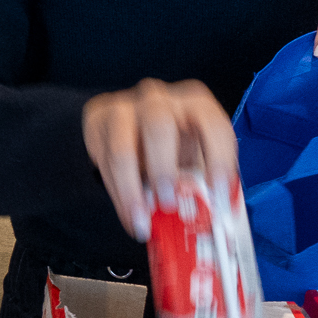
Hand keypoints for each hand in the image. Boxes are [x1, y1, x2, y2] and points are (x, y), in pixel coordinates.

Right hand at [82, 78, 237, 242]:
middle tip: (168, 202)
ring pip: (122, 147)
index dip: (218, 159)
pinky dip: (117, 193)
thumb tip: (218, 214)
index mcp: (194, 103)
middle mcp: (159, 99)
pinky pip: (104, 160)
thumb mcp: (195, 158)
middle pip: (158, 126)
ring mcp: (125, 108)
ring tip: (141, 217)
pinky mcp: (99, 121)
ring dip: (131, 188)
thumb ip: (203, 181)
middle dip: (162, 169)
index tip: (219, 192)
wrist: (131, 126)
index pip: (212, 124)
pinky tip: (129, 213)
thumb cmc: (172, 145)